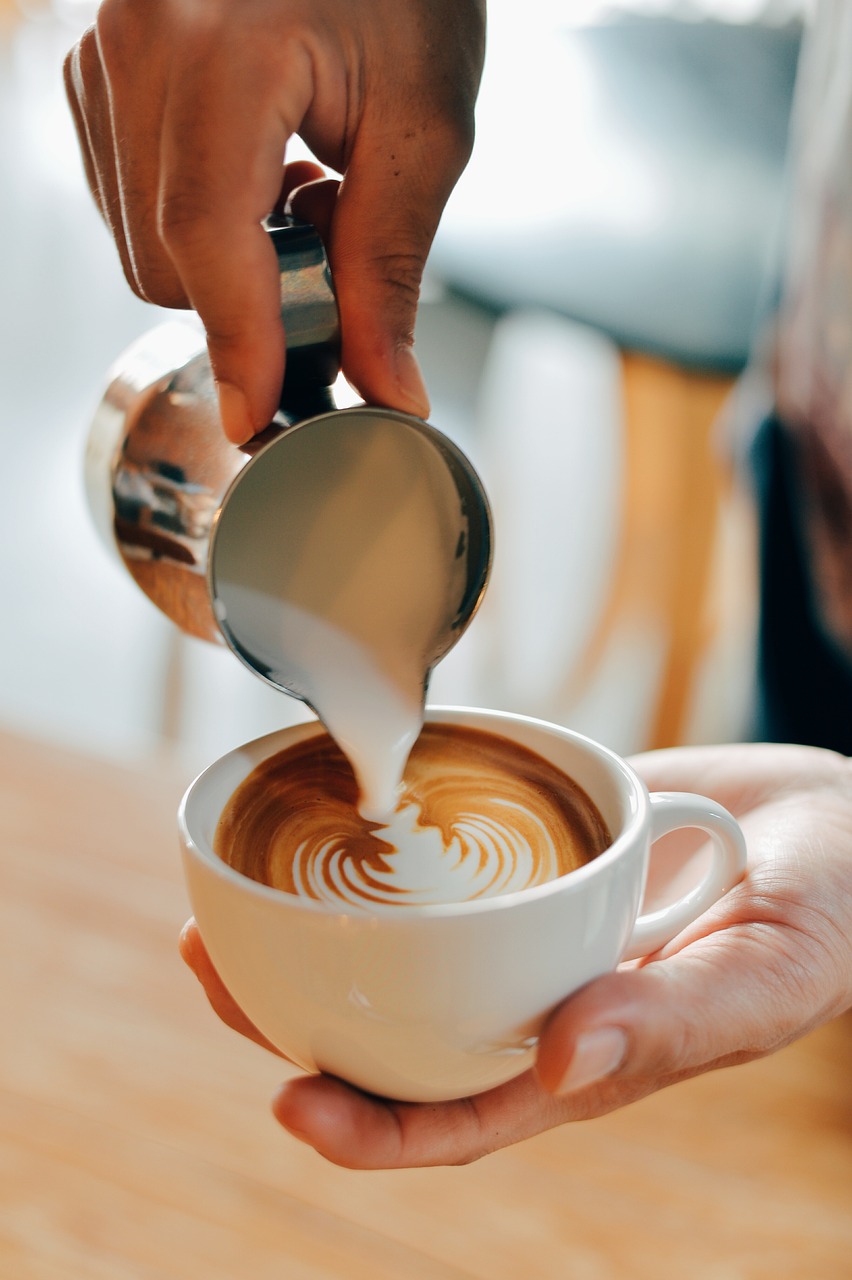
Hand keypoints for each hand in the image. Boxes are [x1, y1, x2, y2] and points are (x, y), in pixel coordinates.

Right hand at [64, 0, 485, 441]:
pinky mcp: (97, 72)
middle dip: (250, 298)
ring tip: (298, 187)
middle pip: (164, 259)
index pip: (207, 231)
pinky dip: (196, 225)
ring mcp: (103, 53)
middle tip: (329, 243)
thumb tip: (385, 387)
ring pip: (139, 245)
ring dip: (225, 262)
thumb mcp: (423, 129)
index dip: (239, 339)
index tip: (261, 416)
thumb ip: (392, 270)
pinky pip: (127, 205)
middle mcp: (137, 38)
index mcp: (221, 40)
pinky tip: (255, 171)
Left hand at [179, 742, 851, 1167]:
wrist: (834, 824)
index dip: (370, 1129)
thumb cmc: (820, 916)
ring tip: (220, 900)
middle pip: (394, 1030)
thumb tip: (558, 1068)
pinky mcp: (527, 841)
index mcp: (579, 1058)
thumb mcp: (763, 977)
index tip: (287, 1104)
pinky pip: (438, 852)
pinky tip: (320, 810)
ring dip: (307, 931)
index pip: (456, 1115)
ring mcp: (524, 920)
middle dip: (292, 1018)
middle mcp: (532, 994)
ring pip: (397, 945)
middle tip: (205, 962)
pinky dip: (375, 845)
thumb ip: (673, 1025)